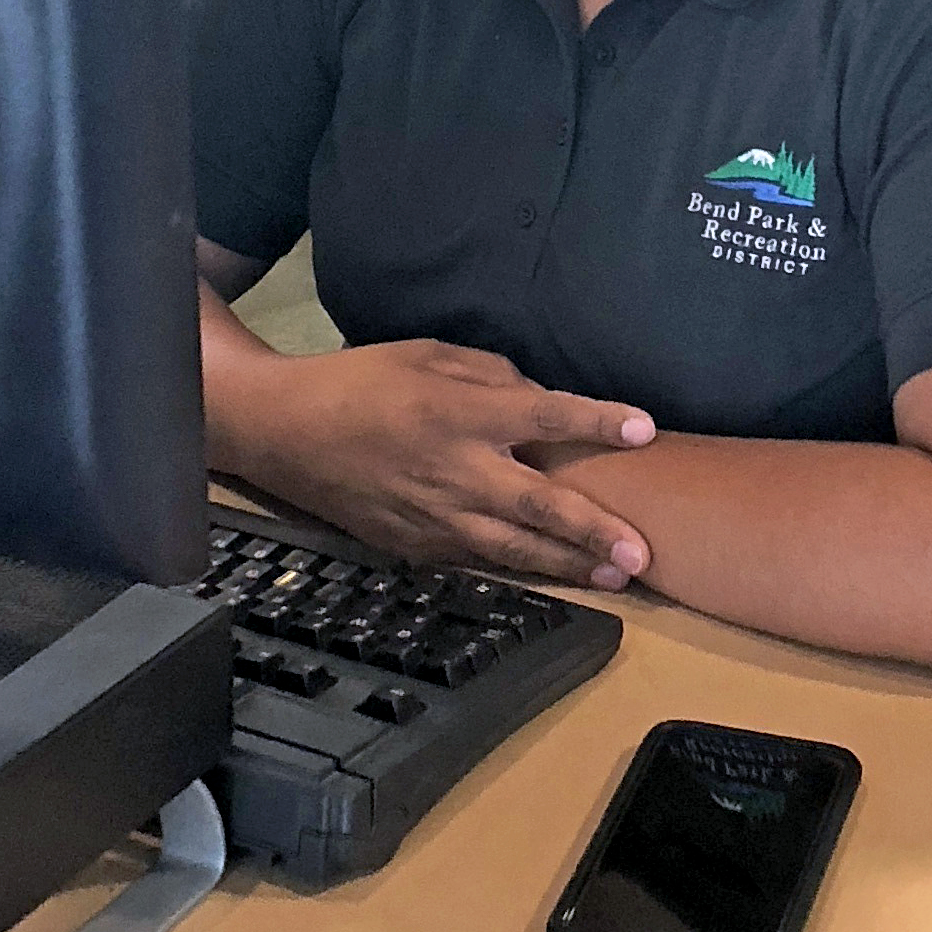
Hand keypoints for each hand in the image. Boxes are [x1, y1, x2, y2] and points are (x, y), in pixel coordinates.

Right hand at [222, 338, 655, 587]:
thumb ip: (493, 374)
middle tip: (641, 553)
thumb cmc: (363, 382)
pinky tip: (558, 577)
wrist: (287, 432)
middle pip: (538, 505)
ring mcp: (436, 517)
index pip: (544, 416)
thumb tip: (540, 398)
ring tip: (617, 577)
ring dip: (569, 566)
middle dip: (593, 530)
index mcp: (459, 413)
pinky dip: (522, 571)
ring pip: (515, 549)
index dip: (596, 422)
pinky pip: (480, 561)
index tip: (643, 428)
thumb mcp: (429, 354)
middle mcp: (455, 470)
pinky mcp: (417, 546)